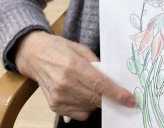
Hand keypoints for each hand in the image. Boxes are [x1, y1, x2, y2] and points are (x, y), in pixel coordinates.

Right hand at [15, 31, 135, 120]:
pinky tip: (81, 94)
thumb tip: (113, 78)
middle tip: (118, 94)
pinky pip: (80, 114)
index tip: (130, 100)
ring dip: (96, 101)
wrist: (34, 55)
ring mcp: (59, 97)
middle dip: (110, 98)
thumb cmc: (58, 49)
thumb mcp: (80, 49)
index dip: (117, 94)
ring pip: (90, 107)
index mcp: (74, 66)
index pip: (100, 84)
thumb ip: (97, 64)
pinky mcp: (55, 106)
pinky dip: (86, 107)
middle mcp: (65, 84)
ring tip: (89, 87)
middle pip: (97, 98)